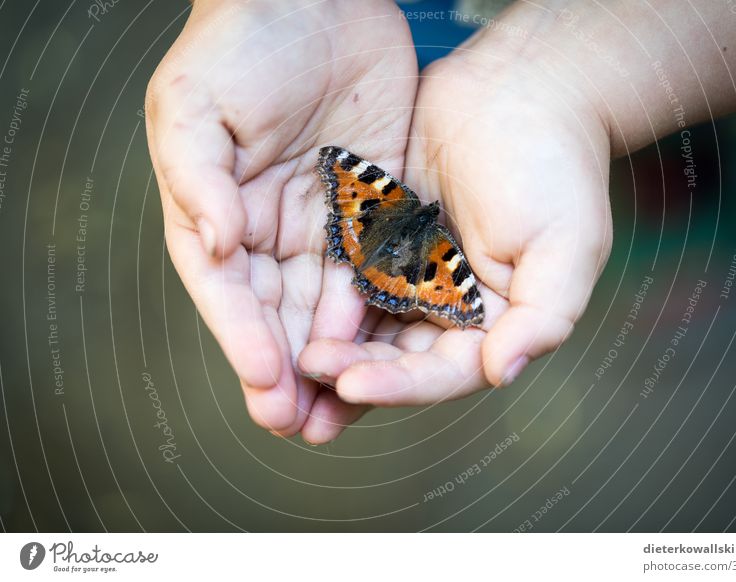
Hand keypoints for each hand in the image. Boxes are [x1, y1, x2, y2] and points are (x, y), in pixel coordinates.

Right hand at [145, 0, 418, 441]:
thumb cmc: (242, 44)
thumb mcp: (196, 105)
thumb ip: (197, 179)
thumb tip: (212, 247)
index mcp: (220, 213)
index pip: (229, 292)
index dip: (244, 341)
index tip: (266, 384)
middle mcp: (272, 231)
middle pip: (278, 316)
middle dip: (289, 374)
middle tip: (302, 427)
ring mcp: (326, 224)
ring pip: (329, 307)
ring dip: (336, 362)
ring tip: (344, 413)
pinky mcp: (375, 210)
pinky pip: (378, 270)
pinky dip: (380, 314)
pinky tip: (389, 352)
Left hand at [298, 14, 612, 412]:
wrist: (519, 86)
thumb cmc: (554, 165)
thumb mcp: (567, 245)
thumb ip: (542, 317)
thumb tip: (504, 373)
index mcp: (494, 320)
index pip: (445, 371)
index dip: (400, 385)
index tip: (351, 385)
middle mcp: (450, 306)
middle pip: (396, 357)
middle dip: (353, 371)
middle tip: (305, 370)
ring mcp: (413, 272)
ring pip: (366, 325)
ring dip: (331, 346)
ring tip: (285, 361)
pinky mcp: (382, 239)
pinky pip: (347, 274)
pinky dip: (321, 295)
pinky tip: (286, 306)